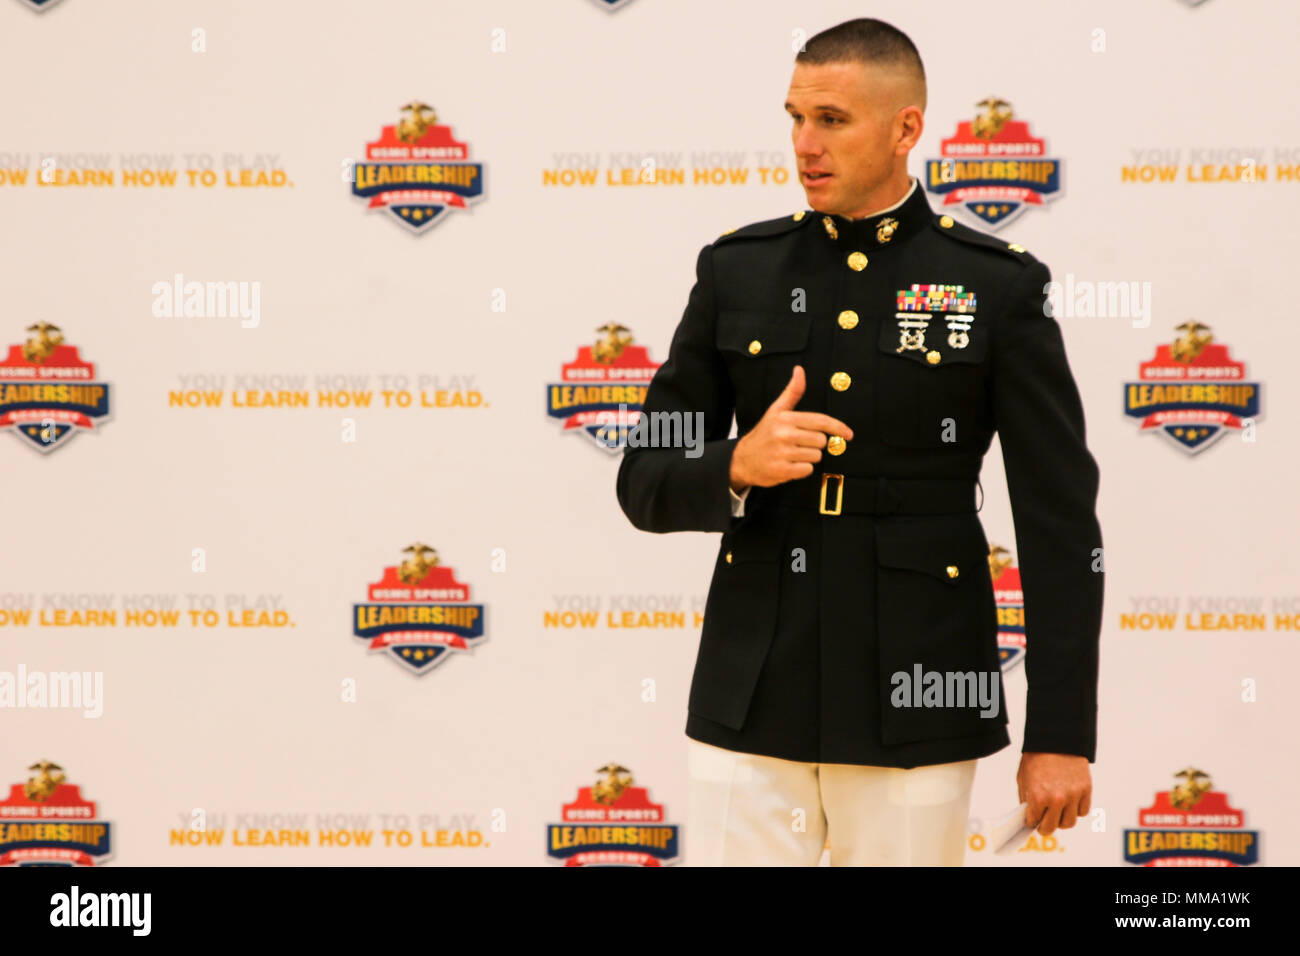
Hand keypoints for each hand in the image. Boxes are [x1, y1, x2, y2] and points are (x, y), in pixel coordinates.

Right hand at [729, 366, 853, 491]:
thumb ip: (792, 392)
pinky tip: (789, 464)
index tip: (849, 434)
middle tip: (800, 444)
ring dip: (808, 457)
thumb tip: (799, 370)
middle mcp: (783, 434)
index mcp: (785, 418)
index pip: (820, 421)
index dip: (838, 427)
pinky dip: (801, 469)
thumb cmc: (765, 434)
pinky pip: (807, 470)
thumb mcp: (776, 410)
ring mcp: (782, 453)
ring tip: (793, 454)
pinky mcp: (781, 470)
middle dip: (815, 444)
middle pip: (821, 441)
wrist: (742, 459)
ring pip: (816, 456)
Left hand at [1017, 752, 1091, 835]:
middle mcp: (1056, 799)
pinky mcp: (1086, 790)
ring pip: (1069, 823)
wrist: (1056, 738)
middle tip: (1043, 824)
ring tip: (1057, 812)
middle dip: (1045, 827)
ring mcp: (1073, 796)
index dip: (1031, 822)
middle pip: (1052, 827)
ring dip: (1061, 820)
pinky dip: (1076, 810)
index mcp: (1037, 796)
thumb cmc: (1036, 757)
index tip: (1032, 821)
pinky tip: (1069, 802)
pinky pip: (1082, 811)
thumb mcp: (1023, 778)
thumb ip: (1026, 799)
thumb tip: (1029, 815)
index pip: (1034, 822)